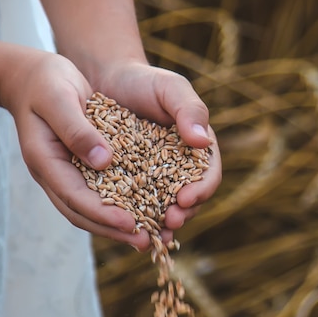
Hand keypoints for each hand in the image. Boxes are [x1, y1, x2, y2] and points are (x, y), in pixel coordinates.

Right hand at [0, 50, 150, 247]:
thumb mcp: (59, 98)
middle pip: (82, 213)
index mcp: (44, 160)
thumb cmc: (46, 82)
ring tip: (149, 237)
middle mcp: (53, 174)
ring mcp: (63, 174)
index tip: (130, 224)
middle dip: (113, 230)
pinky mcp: (76, 169)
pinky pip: (96, 195)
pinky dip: (117, 207)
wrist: (33, 77)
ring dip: (117, 227)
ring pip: (89, 210)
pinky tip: (142, 212)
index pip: (74, 196)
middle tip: (147, 243)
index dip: (102, 213)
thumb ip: (77, 129)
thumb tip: (103, 161)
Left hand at [96, 60, 221, 242]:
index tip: (185, 198)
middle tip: (169, 222)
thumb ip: (190, 110)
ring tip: (151, 234)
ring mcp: (155, 179)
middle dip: (182, 214)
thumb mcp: (171, 89)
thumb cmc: (144, 82)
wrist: (109, 82)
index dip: (201, 190)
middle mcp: (180, 168)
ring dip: (160, 224)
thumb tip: (203, 141)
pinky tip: (125, 227)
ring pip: (163, 207)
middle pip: (190, 199)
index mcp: (198, 150)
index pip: (208, 175)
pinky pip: (135, 204)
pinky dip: (134, 217)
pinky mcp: (130, 184)